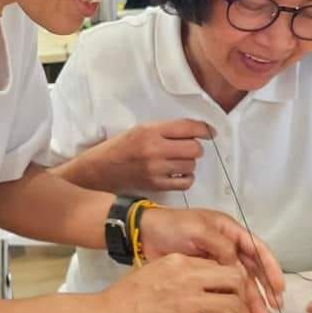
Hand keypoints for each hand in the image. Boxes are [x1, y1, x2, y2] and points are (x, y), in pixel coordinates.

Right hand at [85, 119, 209, 192]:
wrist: (101, 168)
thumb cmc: (122, 145)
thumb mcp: (141, 129)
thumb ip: (166, 129)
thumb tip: (197, 132)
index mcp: (150, 130)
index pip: (187, 127)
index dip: (204, 129)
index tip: (210, 133)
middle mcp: (154, 149)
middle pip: (194, 149)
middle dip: (196, 148)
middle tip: (187, 148)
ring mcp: (155, 169)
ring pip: (191, 165)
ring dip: (189, 162)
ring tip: (178, 161)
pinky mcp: (156, 185)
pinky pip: (185, 182)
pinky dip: (186, 177)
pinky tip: (178, 173)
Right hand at [99, 254, 248, 312]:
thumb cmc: (126, 297)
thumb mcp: (155, 271)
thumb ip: (180, 274)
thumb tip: (202, 284)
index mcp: (179, 262)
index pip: (220, 264)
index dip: (228, 280)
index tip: (224, 292)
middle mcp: (188, 278)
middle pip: (235, 279)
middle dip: (239, 294)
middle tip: (231, 308)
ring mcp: (189, 303)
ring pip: (234, 306)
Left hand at [138, 207, 284, 312]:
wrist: (145, 234)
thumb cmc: (173, 226)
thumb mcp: (198, 229)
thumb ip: (221, 246)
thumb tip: (237, 268)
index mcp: (229, 231)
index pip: (257, 249)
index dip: (270, 268)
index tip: (279, 289)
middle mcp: (227, 247)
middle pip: (252, 270)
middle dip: (264, 290)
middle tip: (273, 311)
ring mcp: (216, 262)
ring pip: (240, 283)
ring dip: (251, 300)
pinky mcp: (204, 276)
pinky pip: (224, 290)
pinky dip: (233, 303)